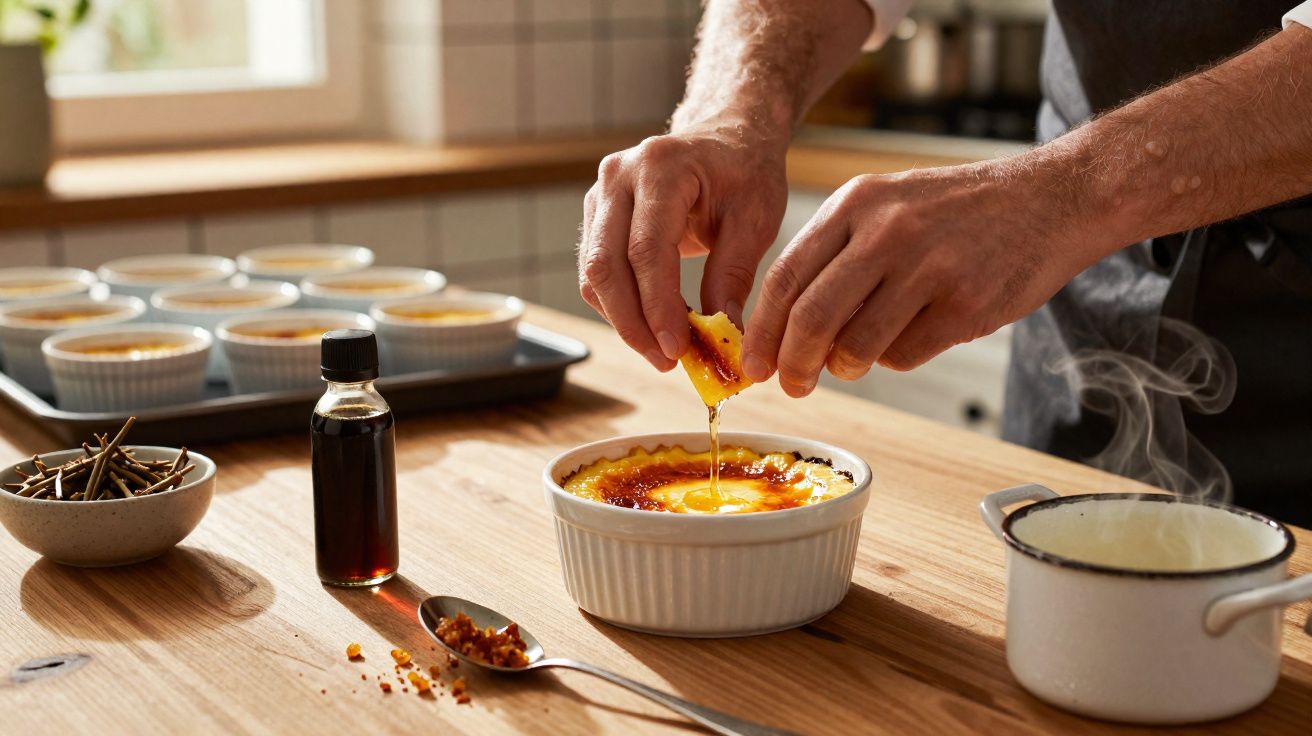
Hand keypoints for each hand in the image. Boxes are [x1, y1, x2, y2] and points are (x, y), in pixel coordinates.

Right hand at [578, 126, 787, 369]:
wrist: (727, 137)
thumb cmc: (745, 171)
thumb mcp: (755, 219)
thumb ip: (734, 275)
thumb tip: (721, 334)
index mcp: (661, 167)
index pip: (646, 249)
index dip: (657, 306)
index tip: (677, 348)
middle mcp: (619, 176)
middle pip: (606, 265)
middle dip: (633, 323)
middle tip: (667, 361)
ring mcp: (601, 194)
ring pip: (594, 274)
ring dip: (624, 320)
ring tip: (663, 351)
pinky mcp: (598, 216)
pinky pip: (597, 272)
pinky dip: (620, 306)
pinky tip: (653, 326)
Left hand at [741, 161, 1104, 396]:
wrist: (1051, 199)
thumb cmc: (957, 212)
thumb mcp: (886, 206)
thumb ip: (834, 256)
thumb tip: (782, 330)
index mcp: (856, 202)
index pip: (785, 277)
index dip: (761, 330)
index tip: (753, 364)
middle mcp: (888, 231)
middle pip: (811, 318)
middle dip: (793, 364)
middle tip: (792, 385)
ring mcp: (929, 268)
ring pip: (856, 346)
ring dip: (848, 365)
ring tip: (859, 356)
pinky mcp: (965, 305)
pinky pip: (904, 356)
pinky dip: (897, 358)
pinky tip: (916, 332)